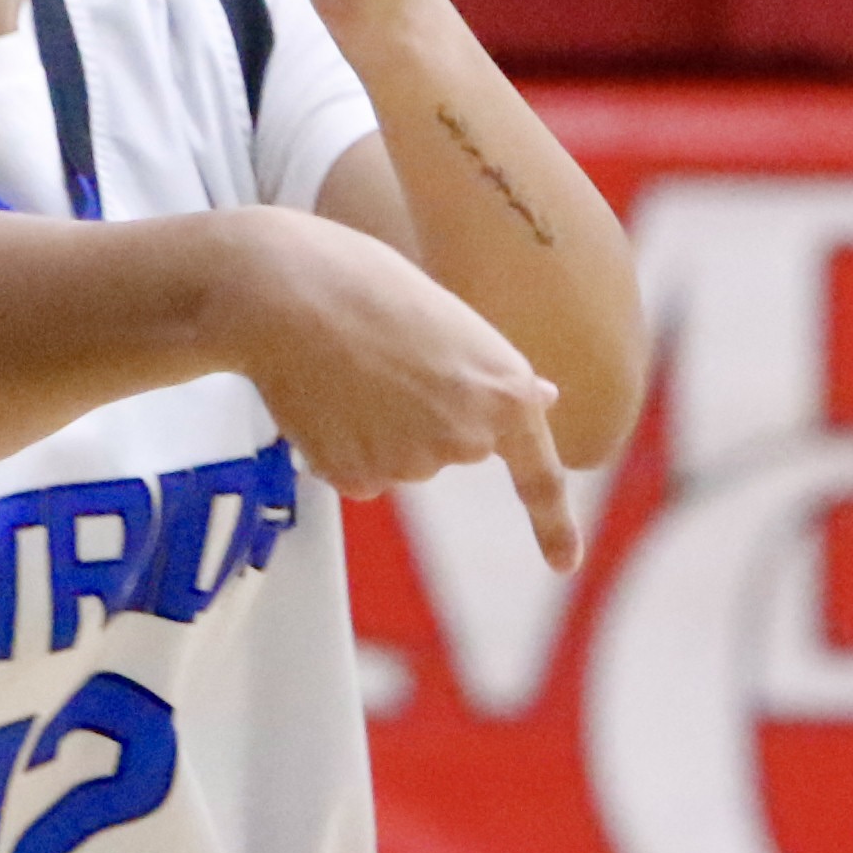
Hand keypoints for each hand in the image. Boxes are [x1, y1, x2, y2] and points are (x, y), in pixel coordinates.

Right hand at [212, 210, 577, 569]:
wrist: (288, 294)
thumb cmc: (368, 286)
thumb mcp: (452, 320)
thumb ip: (493, 374)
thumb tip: (540, 399)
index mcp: (506, 394)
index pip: (539, 477)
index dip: (553, 526)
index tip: (564, 566)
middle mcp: (469, 440)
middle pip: (450, 447)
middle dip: (425, 414)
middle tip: (388, 357)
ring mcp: (413, 467)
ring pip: (398, 459)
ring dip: (377, 426)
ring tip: (348, 369)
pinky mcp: (359, 480)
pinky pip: (356, 470)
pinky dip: (339, 443)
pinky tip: (322, 399)